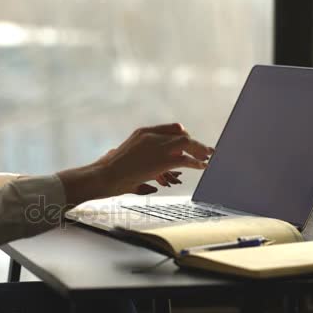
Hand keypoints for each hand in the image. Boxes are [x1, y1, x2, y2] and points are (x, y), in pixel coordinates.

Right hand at [57, 123, 213, 205]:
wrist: (104, 175)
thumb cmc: (108, 172)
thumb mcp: (125, 160)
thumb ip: (138, 163)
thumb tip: (150, 184)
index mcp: (142, 132)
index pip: (171, 128)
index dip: (184, 136)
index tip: (190, 143)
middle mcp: (152, 136)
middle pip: (182, 134)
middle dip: (195, 143)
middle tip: (205, 151)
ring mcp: (157, 146)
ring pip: (187, 144)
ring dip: (200, 150)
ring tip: (208, 158)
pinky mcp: (162, 160)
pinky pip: (186, 159)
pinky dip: (197, 162)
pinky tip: (203, 167)